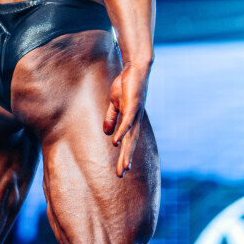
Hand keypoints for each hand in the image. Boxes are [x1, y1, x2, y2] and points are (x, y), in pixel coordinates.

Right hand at [103, 63, 149, 177]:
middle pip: (131, 144)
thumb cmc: (126, 84)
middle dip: (125, 159)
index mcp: (130, 121)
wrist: (135, 68)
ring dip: (127, 152)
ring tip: (123, 166)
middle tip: (121, 175)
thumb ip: (112, 118)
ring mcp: (135, 114)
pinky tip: (117, 143)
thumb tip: (108, 133)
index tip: (120, 171)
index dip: (124, 156)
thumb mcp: (115, 103)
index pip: (127, 142)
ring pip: (131, 137)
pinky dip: (122, 133)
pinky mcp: (133, 106)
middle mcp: (135, 121)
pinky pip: (127, 122)